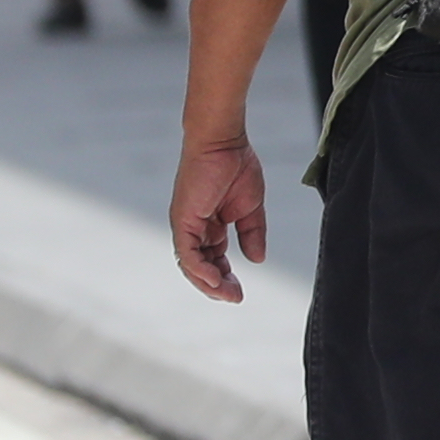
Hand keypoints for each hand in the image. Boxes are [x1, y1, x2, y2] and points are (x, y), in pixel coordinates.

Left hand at [168, 132, 264, 301]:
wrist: (224, 141)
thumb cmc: (236, 165)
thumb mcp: (250, 207)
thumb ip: (252, 233)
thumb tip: (257, 260)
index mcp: (209, 225)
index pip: (214, 259)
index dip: (226, 277)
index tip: (240, 292)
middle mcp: (194, 228)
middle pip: (201, 267)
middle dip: (217, 286)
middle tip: (235, 298)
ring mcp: (186, 225)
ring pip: (191, 264)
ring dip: (208, 283)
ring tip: (227, 294)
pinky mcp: (182, 219)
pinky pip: (187, 252)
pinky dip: (199, 268)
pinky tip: (215, 279)